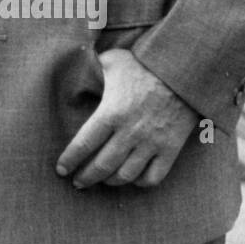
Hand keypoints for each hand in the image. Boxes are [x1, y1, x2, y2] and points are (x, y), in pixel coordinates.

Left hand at [55, 48, 198, 188]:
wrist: (183, 72)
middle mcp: (130, 132)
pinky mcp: (170, 149)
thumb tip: (77, 65)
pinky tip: (132, 178)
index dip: (70, 160)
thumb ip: (93, 66)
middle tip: (78, 183)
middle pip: (102, 165)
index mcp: (111, 112)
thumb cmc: (144, 64)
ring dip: (111, 182)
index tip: (60, 170)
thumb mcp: (113, 60)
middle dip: (86, 177)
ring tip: (102, 180)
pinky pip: (153, 177)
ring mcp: (151, 143)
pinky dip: (140, 182)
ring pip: (126, 175)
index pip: (84, 144)